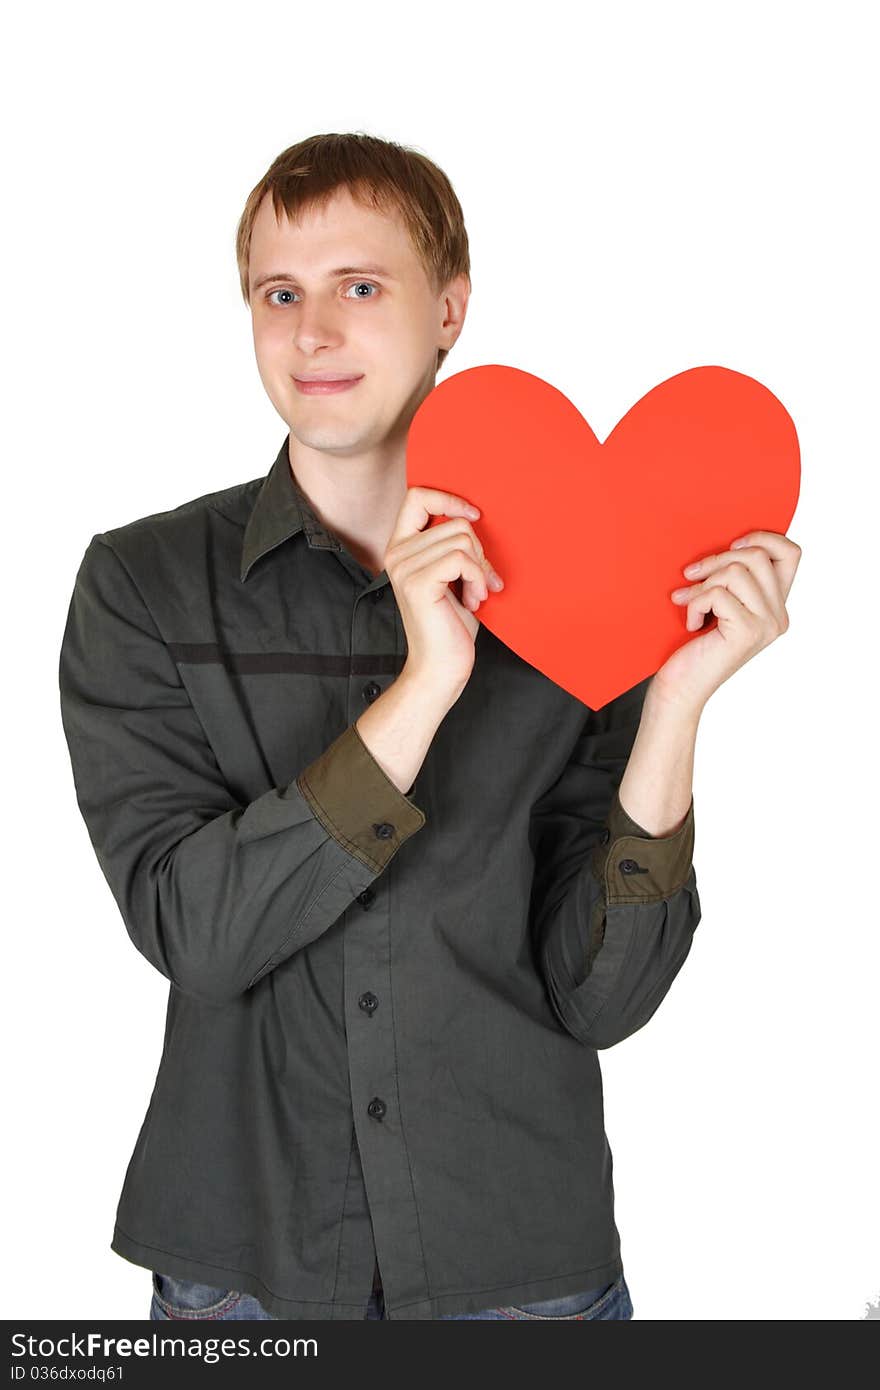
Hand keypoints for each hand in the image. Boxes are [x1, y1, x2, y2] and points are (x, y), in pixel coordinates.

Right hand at [384, 487, 504, 706]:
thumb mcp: (452, 576)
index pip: (418, 496)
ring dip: (480, 569)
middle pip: (453, 522)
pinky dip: (478, 578)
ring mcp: (404, 567)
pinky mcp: (418, 583)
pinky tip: (475, 600)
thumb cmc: (450, 625)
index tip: (474, 516)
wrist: (440, 667)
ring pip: (462, 540)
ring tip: (476, 594)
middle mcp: (397, 553)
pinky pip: (462, 560)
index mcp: (401, 547)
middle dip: (478, 551)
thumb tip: (475, 517)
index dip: (449, 498)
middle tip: (480, 582)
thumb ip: (454, 546)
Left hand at [654, 530, 801, 713]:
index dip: (762, 537)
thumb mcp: (718, 603)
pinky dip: (694, 604)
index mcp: (776, 605)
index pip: (791, 553)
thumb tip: (729, 543)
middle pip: (756, 556)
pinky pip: (717, 594)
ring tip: (688, 603)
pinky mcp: (747, 632)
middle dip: (715, 560)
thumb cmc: (692, 645)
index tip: (731, 547)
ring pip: (735, 571)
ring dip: (702, 584)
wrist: (680, 688)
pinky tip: (691, 624)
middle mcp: (779, 616)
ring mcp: (767, 625)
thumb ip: (732, 578)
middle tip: (690, 577)